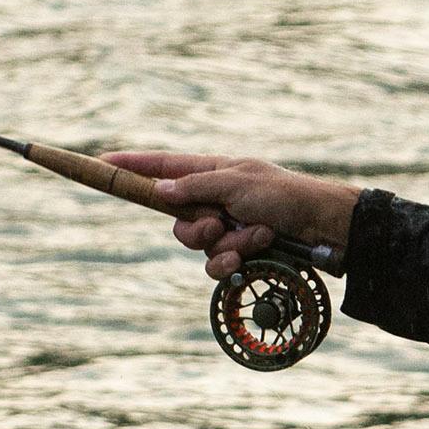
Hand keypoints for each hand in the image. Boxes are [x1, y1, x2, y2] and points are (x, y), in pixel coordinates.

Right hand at [105, 147, 362, 288]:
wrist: (326, 230)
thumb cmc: (287, 196)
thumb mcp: (238, 183)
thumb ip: (195, 186)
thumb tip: (160, 188)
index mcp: (214, 171)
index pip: (163, 166)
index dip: (132, 165)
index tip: (102, 163)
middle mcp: (216, 199)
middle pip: (176, 217)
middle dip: (196, 225)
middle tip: (219, 223)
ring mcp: (227, 228)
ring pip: (196, 245)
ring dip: (223, 244)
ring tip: (254, 235)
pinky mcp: (239, 254)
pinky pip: (215, 266)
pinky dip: (233, 261)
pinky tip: (256, 253)